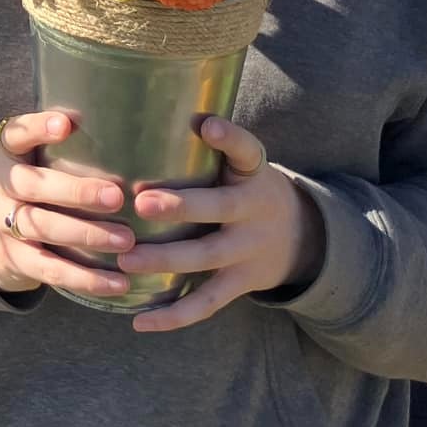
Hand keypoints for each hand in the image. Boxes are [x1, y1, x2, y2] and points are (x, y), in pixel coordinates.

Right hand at [0, 111, 134, 303]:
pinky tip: (118, 282)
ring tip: (126, 240)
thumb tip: (131, 124)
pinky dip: (86, 278)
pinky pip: (51, 270)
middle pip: (32, 186)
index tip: (66, 124)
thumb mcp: (32, 161)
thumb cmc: (33, 187)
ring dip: (87, 234)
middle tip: (116, 196)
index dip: (37, 128)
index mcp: (6, 154)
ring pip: (42, 228)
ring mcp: (3, 225)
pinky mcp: (15, 260)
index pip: (15, 134)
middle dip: (76, 191)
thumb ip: (65, 147)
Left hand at [116, 117, 322, 333]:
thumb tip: (141, 107)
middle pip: (220, 208)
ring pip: (207, 259)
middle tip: (141, 202)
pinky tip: (139, 319)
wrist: (301, 237)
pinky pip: (207, 301)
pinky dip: (174, 315)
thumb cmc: (244, 187)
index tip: (207, 124)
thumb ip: (207, 145)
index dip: (229, 137)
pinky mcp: (241, 282)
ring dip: (165, 262)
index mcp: (253, 173)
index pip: (247, 150)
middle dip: (182, 206)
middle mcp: (253, 210)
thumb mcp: (241, 162)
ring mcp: (248, 250)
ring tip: (126, 261)